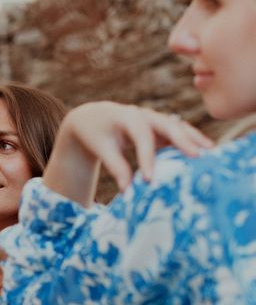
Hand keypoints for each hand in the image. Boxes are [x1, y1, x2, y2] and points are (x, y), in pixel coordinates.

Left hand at [44, 101, 213, 204]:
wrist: (94, 117)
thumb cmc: (96, 133)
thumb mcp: (101, 148)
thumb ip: (116, 166)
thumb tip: (129, 191)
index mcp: (126, 116)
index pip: (141, 136)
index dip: (147, 157)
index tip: (150, 179)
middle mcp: (144, 115)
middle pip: (167, 125)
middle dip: (183, 140)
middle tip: (198, 157)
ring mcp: (154, 120)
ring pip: (178, 127)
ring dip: (194, 139)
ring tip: (211, 154)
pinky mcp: (160, 128)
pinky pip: (178, 134)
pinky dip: (191, 142)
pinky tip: (205, 156)